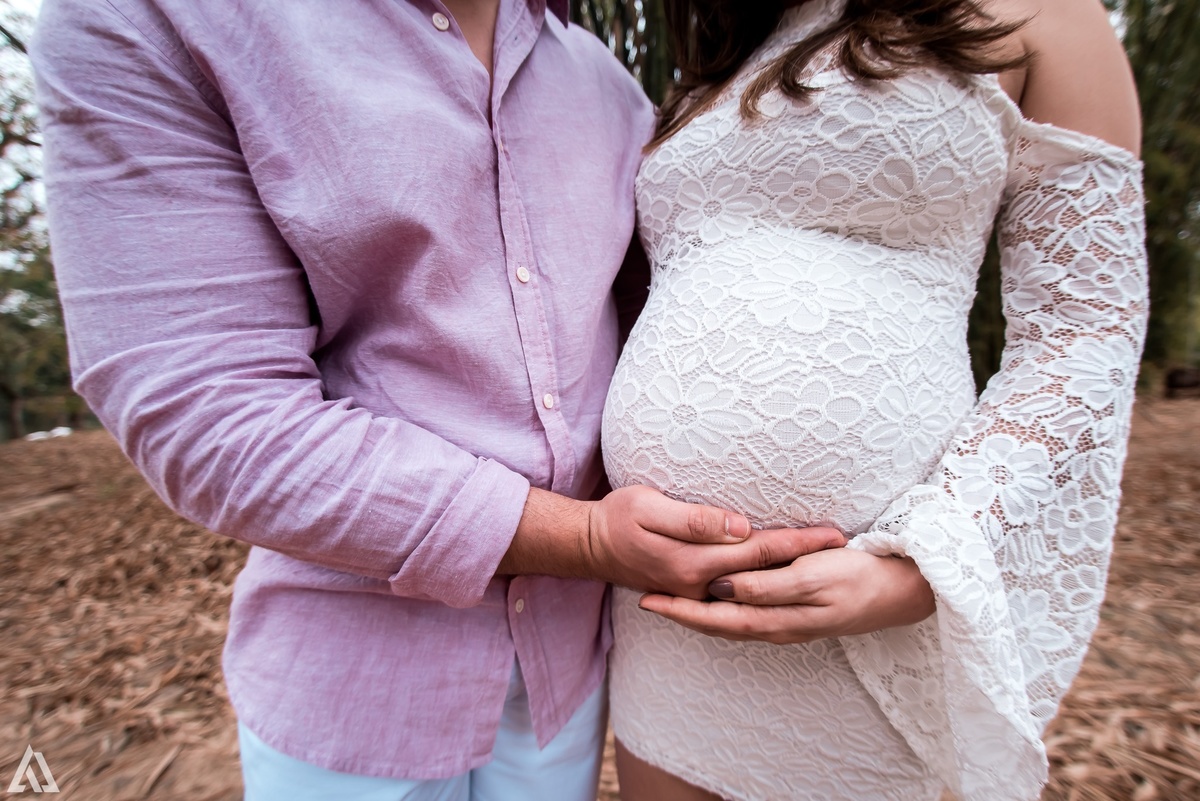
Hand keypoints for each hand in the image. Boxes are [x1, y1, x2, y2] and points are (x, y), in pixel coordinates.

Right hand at [585, 486, 846, 598]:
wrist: (589, 546)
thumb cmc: (618, 517)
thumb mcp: (650, 507)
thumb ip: (696, 520)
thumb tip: (740, 527)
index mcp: (694, 562)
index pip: (760, 551)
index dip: (798, 543)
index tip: (834, 534)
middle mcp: (700, 585)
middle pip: (765, 573)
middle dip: (806, 561)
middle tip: (846, 550)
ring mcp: (697, 594)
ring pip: (755, 591)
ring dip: (791, 578)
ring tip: (828, 569)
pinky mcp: (693, 594)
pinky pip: (739, 597)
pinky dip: (766, 590)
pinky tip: (785, 582)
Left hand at [637, 548, 935, 641]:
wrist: (904, 589)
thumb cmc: (859, 575)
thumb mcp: (811, 576)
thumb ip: (766, 585)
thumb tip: (723, 590)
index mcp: (778, 619)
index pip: (717, 618)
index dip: (682, 610)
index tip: (649, 600)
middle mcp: (779, 627)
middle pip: (719, 625)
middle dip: (682, 615)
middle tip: (646, 601)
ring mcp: (791, 624)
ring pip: (733, 623)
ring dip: (700, 615)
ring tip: (672, 602)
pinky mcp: (801, 615)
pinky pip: (750, 618)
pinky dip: (725, 612)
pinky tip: (719, 602)